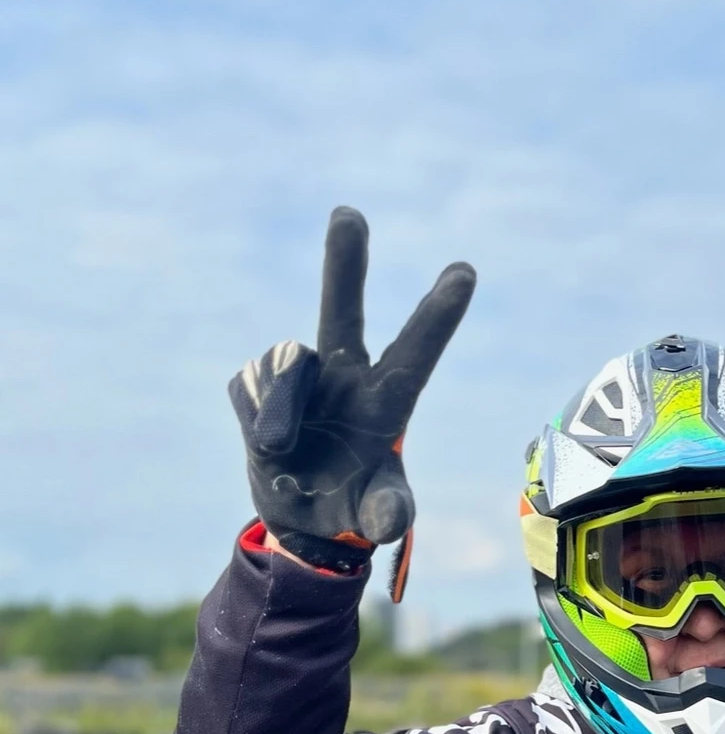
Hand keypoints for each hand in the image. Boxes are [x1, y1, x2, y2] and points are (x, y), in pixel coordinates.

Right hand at [230, 207, 475, 549]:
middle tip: (349, 213)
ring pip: (284, 369)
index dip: (437, 314)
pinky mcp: (259, 387)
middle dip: (344, 262)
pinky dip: (256, 418)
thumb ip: (387, 514)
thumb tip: (391, 520)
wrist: (303, 518)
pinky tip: (270, 447)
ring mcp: (302, 378)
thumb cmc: (355, 507)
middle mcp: (345, 376)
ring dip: (279, 411)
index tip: (466, 271)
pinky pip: (250, 389)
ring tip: (280, 452)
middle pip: (343, 311)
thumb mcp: (376, 516)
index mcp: (386, 400)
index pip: (416, 351)